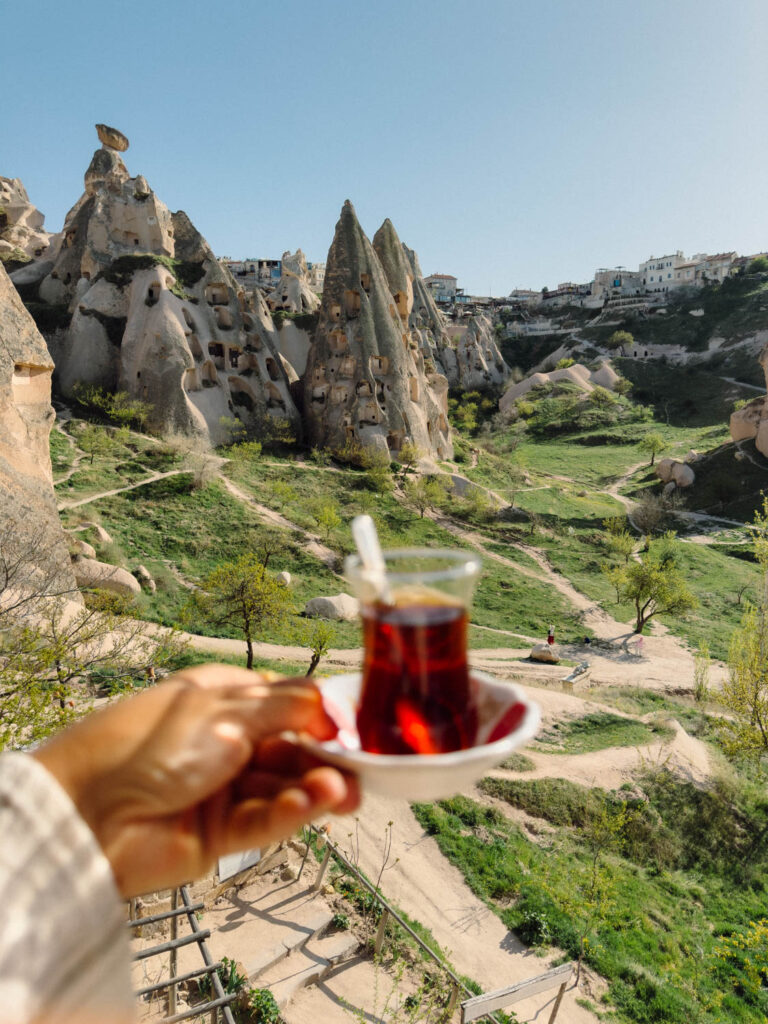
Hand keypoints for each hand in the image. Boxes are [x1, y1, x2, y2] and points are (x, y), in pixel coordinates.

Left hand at [33, 665, 358, 897]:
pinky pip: (264, 822)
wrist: (87, 813)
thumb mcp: (223, 709)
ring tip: (340, 793)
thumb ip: (284, 708)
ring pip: (283, 788)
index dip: (321, 716)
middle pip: (292, 750)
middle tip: (361, 771)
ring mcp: (222, 789)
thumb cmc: (143, 744)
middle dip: (326, 759)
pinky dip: (289, 814)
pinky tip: (309, 805)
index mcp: (223, 698)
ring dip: (313, 789)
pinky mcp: (218, 835)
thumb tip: (330, 705)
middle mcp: (226, 742)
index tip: (354, 728)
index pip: (287, 703)